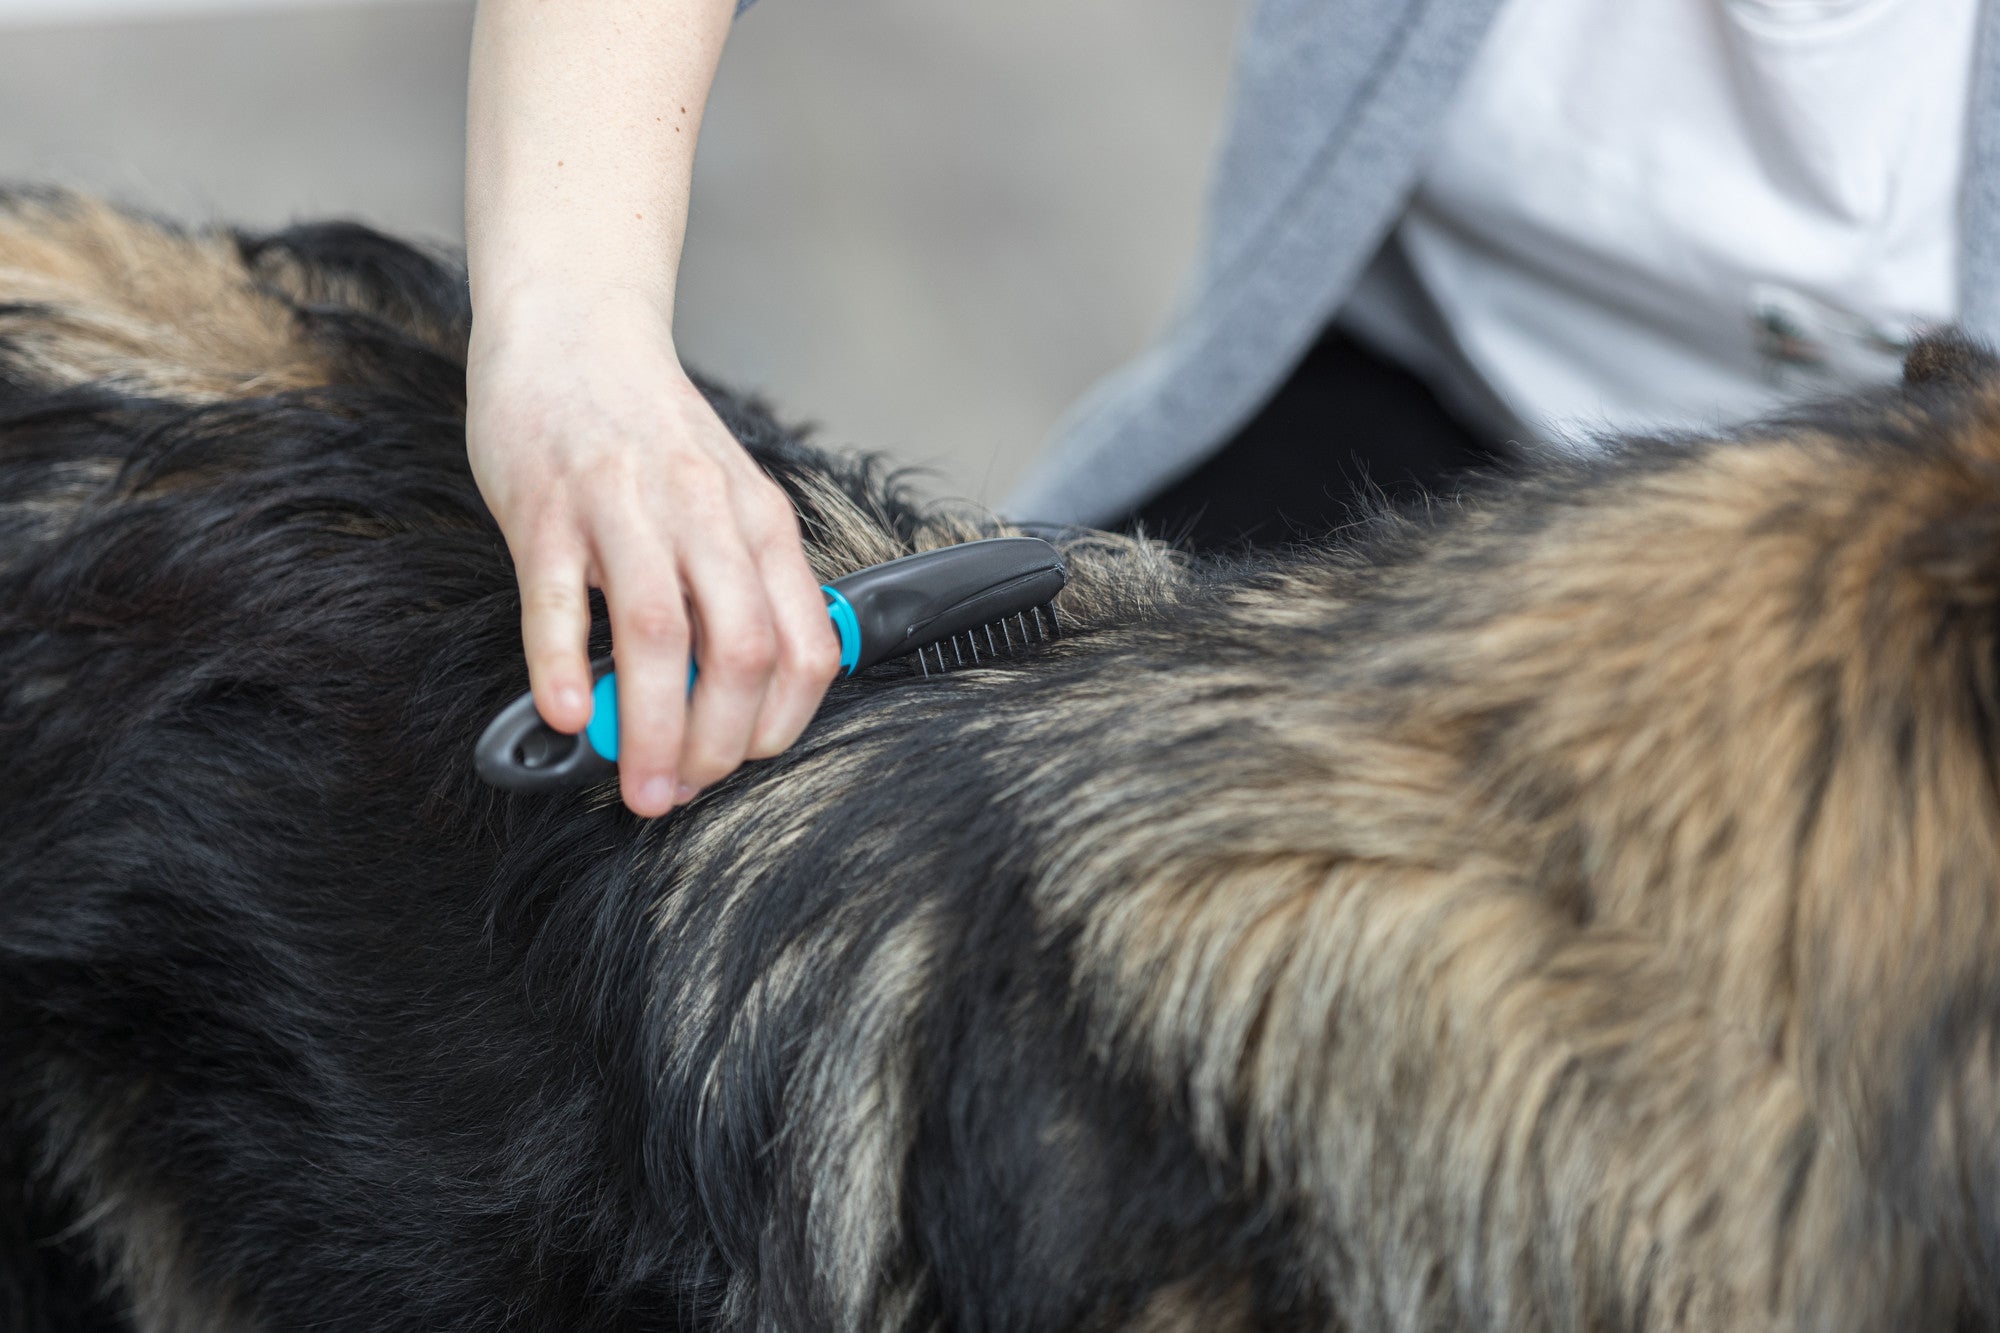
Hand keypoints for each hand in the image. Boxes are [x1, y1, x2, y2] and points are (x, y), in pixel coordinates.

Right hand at [466, 284, 842, 815]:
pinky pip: (560, 600)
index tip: (740, 762)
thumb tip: (727, 697)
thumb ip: (734, 585)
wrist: (573, 328)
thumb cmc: (645, 429)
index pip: (804, 644)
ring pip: (662, 635)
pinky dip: (565, 667)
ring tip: (633, 781)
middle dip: (716, 744)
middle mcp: (705, 514)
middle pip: (742, 651)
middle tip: (678, 791)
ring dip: (651, 727)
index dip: (780, 723)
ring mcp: (625, 507)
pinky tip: (565, 714)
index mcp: (759, 521)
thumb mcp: (721, 499)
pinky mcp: (547, 507)